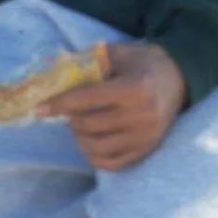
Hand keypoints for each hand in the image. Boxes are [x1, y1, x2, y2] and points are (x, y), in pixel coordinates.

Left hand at [45, 42, 186, 171]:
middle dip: (70, 119)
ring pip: (97, 148)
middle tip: (67, 112)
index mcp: (135, 88)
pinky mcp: (147, 151)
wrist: (178, 79)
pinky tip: (90, 141)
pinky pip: (112, 163)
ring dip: (79, 138)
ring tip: (79, 126)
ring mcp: (146, 137)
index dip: (60, 104)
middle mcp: (143, 116)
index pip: (88, 99)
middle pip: (89, 125)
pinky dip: (94, 155)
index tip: (39, 108)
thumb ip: (89, 62)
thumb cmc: (142, 63)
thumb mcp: (118, 53)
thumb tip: (54, 76)